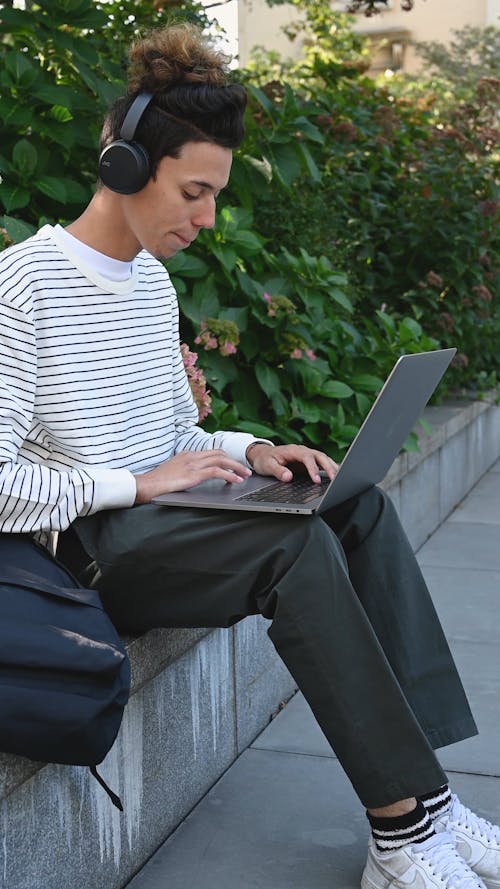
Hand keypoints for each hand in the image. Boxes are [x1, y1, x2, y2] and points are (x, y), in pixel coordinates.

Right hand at [134, 449, 251, 503]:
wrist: (146, 485)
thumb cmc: (156, 482)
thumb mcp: (172, 472)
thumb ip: (184, 470)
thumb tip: (192, 476)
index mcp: (187, 454)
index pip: (211, 452)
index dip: (225, 459)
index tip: (234, 465)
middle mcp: (192, 456)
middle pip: (219, 454)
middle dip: (234, 462)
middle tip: (245, 470)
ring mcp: (193, 464)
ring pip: (222, 461)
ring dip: (236, 468)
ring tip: (245, 475)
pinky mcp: (194, 474)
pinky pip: (217, 472)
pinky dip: (229, 475)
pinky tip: (235, 480)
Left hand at [246, 443, 337, 483]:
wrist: (263, 454)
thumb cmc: (265, 459)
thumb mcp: (267, 465)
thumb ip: (278, 471)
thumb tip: (288, 477)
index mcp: (293, 450)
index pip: (307, 457)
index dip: (313, 468)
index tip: (316, 480)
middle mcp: (302, 451)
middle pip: (320, 456)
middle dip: (329, 467)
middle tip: (335, 480)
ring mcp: (307, 455)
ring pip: (324, 458)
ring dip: (332, 467)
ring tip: (341, 478)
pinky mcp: (309, 461)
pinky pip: (322, 463)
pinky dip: (330, 468)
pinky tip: (336, 476)